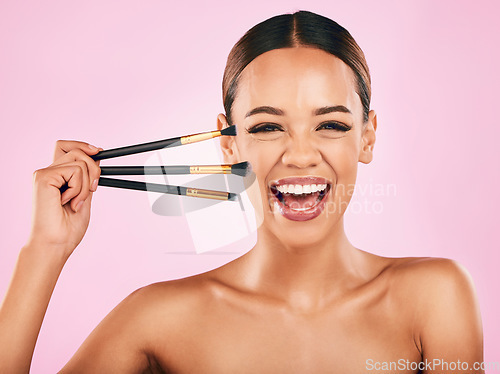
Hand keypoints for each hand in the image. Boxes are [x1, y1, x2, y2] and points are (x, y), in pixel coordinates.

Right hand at [27, 140, 101, 258]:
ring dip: (86, 184)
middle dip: (93, 168)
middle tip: (94, 189)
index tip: (99, 152)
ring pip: (79, 161)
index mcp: (56, 177)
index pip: (66, 147)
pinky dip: (79, 188)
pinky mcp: (43, 177)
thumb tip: (96, 157)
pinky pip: (75, 171)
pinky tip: (68, 202)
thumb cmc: (67, 228)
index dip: (82, 146)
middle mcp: (48, 172)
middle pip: (76, 151)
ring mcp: (44, 174)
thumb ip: (87, 177)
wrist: (56, 244)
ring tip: (77, 202)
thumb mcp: (84, 196)